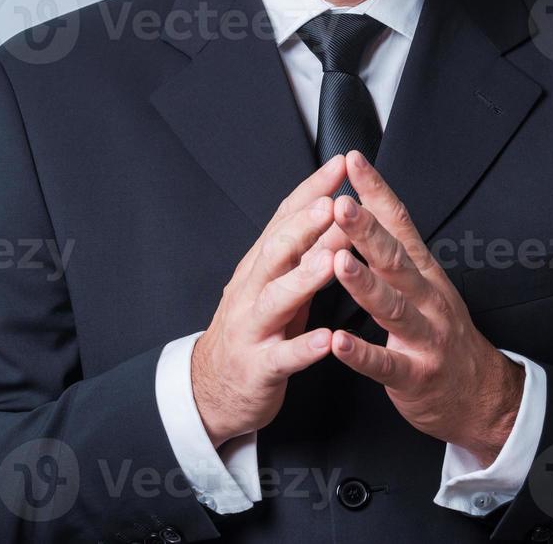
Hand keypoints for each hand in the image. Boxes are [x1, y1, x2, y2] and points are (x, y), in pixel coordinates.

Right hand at [190, 154, 347, 447]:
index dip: (311, 190)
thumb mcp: (277, 283)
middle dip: (305, 225)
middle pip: (276, 250)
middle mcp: (253, 290)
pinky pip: (282, 356)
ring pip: (277, 298)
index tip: (340, 164)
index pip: (284, 218)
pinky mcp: (259, 367)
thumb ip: (304, 250)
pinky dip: (304, 347)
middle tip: (335, 203)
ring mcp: (253, 328)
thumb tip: (340, 211)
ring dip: (305, 277)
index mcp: (261, 265)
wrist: (213, 388)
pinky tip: (326, 339)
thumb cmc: (257, 327)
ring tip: (332, 261)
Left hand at [328, 150, 524, 467]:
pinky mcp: (416, 375)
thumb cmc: (440, 332)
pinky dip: (361, 353)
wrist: (479, 394)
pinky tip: (337, 341)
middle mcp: (428, 298)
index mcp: (424, 271)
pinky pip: (385, 364)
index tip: (354, 161)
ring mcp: (426, 337)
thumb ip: (395, 249)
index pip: (400, 222)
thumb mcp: (424, 283)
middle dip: (368, 231)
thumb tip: (363, 203)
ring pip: (393, 307)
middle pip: (396, 259)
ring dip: (365, 285)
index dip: (377, 191)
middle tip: (341, 205)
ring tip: (337, 263)